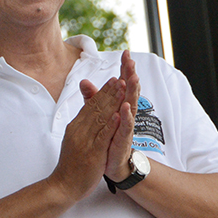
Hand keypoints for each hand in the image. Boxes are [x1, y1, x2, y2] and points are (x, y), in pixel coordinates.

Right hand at [49, 77, 125, 202]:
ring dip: (112, 102)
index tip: (112, 81)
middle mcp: (79, 130)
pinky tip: (118, 115)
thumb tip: (86, 111)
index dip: (103, 93)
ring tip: (121, 89)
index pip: (90, 106)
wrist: (63, 185)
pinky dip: (111, 124)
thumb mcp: (74, 140)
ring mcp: (86, 141)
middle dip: (109, 92)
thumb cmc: (71, 165)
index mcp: (75, 127)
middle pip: (96, 108)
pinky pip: (103, 136)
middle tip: (119, 78)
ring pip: (100, 118)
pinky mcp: (93, 153)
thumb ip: (81, 125)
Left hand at [79, 51, 139, 181]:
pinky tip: (125, 109)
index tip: (126, 52)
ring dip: (132, 92)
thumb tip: (84, 81)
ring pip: (130, 107)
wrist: (109, 165)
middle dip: (130, 75)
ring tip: (133, 78)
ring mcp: (125, 127)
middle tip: (132, 60)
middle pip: (128, 91)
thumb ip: (92, 98)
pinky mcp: (122, 141)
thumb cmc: (106, 138)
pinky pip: (125, 129)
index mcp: (118, 107)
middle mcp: (124, 115)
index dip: (124, 69)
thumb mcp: (97, 115)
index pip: (122, 84)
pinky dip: (125, 118)